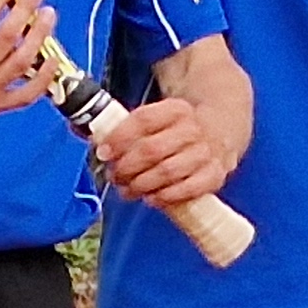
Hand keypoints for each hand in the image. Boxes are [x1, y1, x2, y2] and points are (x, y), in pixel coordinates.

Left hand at [92, 94, 230, 208]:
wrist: (222, 129)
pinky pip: (187, 190)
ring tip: (128, 190)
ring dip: (141, 185)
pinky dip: (165, 197)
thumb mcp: (157, 117)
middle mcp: (193, 129)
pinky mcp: (214, 175)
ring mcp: (205, 153)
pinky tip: (151, 198)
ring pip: (167, 172)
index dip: (119, 138)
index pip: (143, 120)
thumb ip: (122, 126)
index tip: (103, 151)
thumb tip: (84, 132)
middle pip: (152, 150)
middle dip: (126, 167)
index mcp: (176, 109)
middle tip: (115, 175)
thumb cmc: (178, 129)